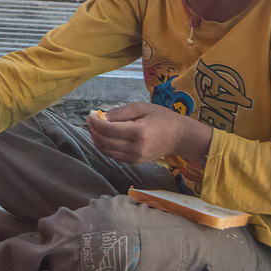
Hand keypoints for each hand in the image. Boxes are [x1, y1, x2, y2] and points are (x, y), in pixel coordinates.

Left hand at [86, 102, 212, 164]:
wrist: (180, 137)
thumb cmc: (163, 118)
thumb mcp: (142, 108)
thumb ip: (120, 112)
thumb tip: (101, 116)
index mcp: (139, 132)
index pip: (108, 130)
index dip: (95, 123)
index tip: (90, 115)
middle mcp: (136, 148)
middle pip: (104, 142)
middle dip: (93, 131)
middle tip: (90, 121)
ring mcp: (135, 158)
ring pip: (106, 151)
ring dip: (97, 139)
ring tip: (95, 128)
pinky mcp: (135, 162)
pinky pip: (114, 156)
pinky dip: (105, 147)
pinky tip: (105, 137)